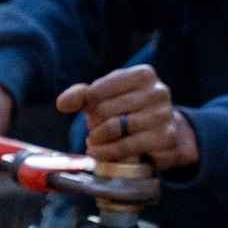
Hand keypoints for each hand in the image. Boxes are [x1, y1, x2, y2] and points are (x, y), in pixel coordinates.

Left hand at [58, 64, 198, 170]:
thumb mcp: (105, 96)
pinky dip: (107, 152)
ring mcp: (163, 116)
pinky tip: (100, 152)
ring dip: (98, 139)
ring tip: (94, 141)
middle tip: (93, 130)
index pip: (98, 90)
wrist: (162, 132)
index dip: (88, 104)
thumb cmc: (129, 109)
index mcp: (144, 74)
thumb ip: (81, 95)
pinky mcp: (165, 139)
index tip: (90, 111)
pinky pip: (126, 147)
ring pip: (116, 129)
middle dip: (93, 123)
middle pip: (106, 110)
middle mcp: (158, 92)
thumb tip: (62, 104)